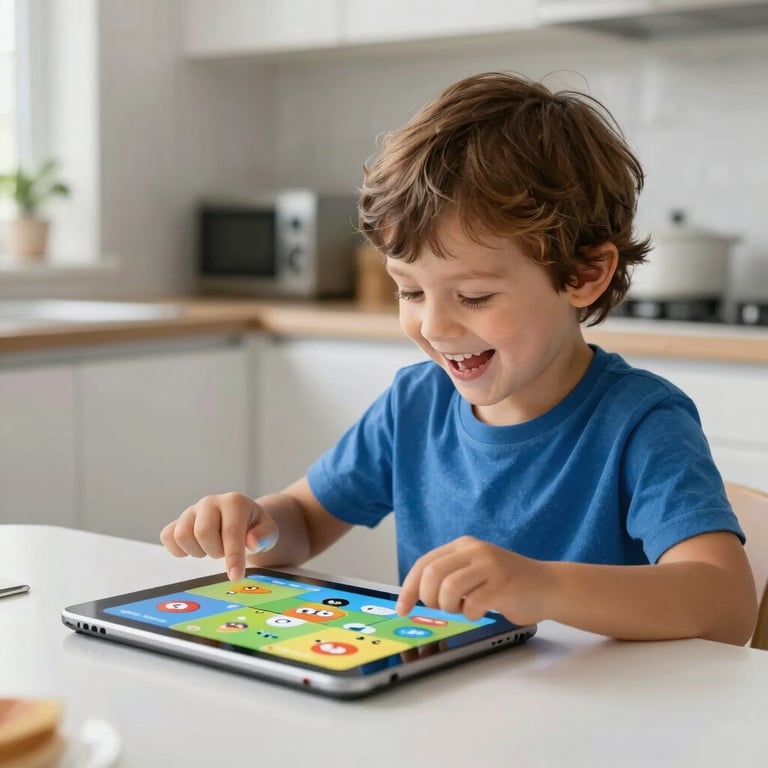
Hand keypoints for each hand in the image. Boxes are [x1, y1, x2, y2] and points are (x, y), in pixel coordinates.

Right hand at [160, 493, 278, 581]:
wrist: (242, 518)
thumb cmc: (255, 527)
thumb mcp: (269, 531)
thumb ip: (264, 536)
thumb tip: (251, 542)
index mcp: (234, 502)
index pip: (231, 531)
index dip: (233, 556)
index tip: (235, 576)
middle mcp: (211, 502)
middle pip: (203, 532)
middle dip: (215, 551)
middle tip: (224, 551)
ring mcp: (192, 510)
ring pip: (182, 535)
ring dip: (198, 551)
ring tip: (212, 548)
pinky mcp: (178, 520)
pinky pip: (167, 536)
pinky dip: (178, 549)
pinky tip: (195, 549)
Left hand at [396, 536, 550, 624]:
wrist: (548, 585)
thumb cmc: (506, 584)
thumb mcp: (474, 570)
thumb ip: (450, 575)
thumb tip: (416, 597)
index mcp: (463, 545)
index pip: (424, 563)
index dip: (409, 588)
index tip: (403, 608)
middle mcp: (475, 550)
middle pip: (432, 574)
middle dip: (429, 599)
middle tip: (442, 608)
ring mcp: (490, 566)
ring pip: (449, 589)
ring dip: (450, 608)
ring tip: (463, 608)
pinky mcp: (503, 584)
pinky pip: (472, 605)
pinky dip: (471, 614)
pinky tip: (481, 611)